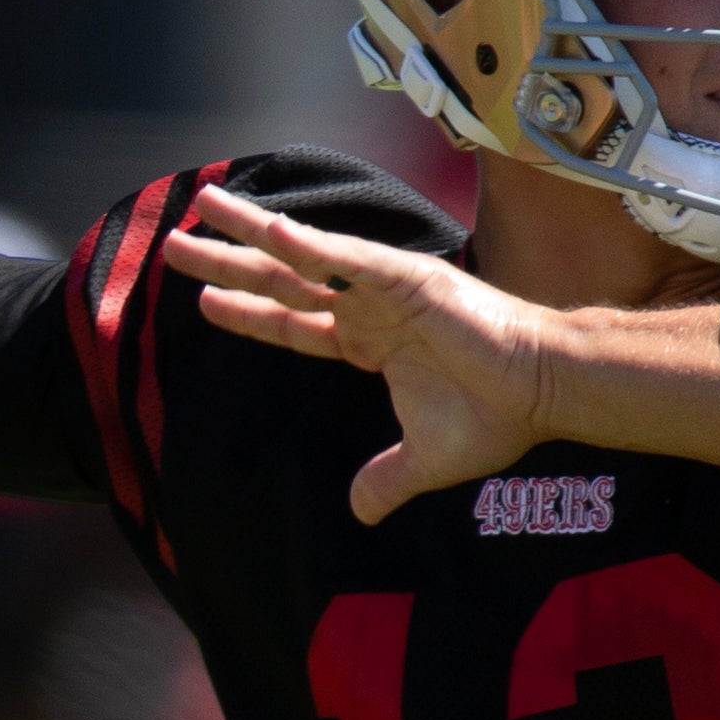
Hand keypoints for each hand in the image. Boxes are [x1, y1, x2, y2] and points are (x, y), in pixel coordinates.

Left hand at [164, 185, 554, 521]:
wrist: (544, 392)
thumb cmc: (495, 416)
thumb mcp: (424, 460)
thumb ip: (385, 481)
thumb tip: (361, 514)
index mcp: (370, 341)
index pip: (293, 323)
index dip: (248, 311)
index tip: (205, 298)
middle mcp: (369, 307)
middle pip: (282, 279)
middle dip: (228, 260)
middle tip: (176, 244)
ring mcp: (386, 289)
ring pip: (304, 253)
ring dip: (251, 230)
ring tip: (204, 205)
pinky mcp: (410, 280)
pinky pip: (351, 258)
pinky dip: (312, 243)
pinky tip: (270, 228)